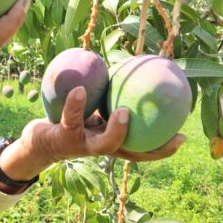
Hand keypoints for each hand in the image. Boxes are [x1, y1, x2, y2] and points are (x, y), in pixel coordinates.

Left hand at [0, 86, 185, 183]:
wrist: (38, 140)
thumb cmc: (71, 121)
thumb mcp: (93, 110)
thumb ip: (109, 97)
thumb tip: (129, 69)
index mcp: (112, 142)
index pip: (142, 149)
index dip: (163, 147)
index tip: (183, 136)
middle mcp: (101, 147)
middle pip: (131, 154)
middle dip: (152, 148)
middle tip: (170, 133)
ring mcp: (83, 145)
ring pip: (103, 143)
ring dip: (116, 129)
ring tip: (125, 112)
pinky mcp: (63, 137)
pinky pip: (71, 118)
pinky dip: (75, 104)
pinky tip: (79, 89)